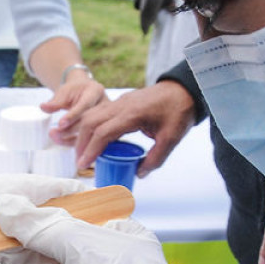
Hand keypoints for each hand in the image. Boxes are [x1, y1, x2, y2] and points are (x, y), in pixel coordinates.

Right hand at [0, 174, 204, 263]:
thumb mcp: (97, 256)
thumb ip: (49, 230)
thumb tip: (8, 206)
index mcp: (111, 229)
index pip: (67, 200)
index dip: (33, 193)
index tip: (2, 190)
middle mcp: (91, 254)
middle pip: (42, 230)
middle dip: (10, 222)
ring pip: (28, 261)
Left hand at [41, 77, 106, 145]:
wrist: (84, 91)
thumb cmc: (74, 90)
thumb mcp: (64, 92)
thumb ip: (55, 102)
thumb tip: (44, 107)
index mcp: (95, 91)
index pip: (84, 104)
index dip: (72, 115)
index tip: (60, 124)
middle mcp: (104, 104)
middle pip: (90, 120)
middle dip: (72, 131)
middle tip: (57, 137)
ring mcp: (106, 117)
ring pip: (92, 131)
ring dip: (76, 141)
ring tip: (59, 142)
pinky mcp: (104, 126)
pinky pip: (93, 137)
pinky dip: (81, 144)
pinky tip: (72, 150)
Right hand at [73, 81, 195, 175]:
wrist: (184, 89)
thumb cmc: (179, 111)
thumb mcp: (171, 138)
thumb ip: (155, 158)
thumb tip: (139, 174)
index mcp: (133, 114)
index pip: (103, 132)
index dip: (91, 150)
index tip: (84, 164)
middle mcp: (122, 105)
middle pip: (90, 121)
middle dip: (82, 142)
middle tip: (80, 161)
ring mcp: (121, 101)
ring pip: (92, 114)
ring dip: (84, 133)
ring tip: (84, 152)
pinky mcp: (122, 101)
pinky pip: (100, 112)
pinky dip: (93, 126)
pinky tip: (96, 140)